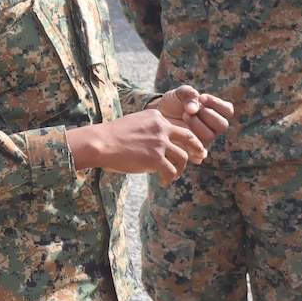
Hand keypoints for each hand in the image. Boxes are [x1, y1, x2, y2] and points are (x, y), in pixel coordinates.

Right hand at [66, 109, 205, 185]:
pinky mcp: (155, 158)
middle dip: (197, 147)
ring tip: (173, 176)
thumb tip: (157, 147)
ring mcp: (160, 143)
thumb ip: (149, 130)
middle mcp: (162, 127)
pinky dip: (170, 179)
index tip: (190, 145)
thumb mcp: (134, 123)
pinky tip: (164, 183)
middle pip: (189, 136)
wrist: (100, 143)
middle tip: (201, 156)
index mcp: (156, 117)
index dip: (185, 137)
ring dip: (180, 169)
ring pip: (182, 157)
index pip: (177, 126)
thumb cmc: (111, 136)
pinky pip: (171, 171)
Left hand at [154, 85, 234, 147]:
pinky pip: (199, 155)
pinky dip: (195, 153)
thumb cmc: (174, 101)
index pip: (228, 111)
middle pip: (222, 125)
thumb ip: (189, 95)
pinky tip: (185, 144)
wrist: (159, 114)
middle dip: (207, 115)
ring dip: (197, 125)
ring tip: (184, 116)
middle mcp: (213, 126)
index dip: (216, 104)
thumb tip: (194, 110)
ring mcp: (203, 138)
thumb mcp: (180, 93)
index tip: (201, 98)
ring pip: (209, 137)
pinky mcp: (192, 148)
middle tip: (191, 110)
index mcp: (216, 112)